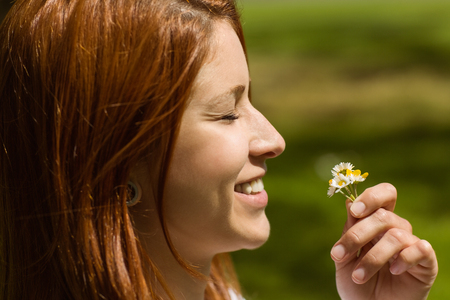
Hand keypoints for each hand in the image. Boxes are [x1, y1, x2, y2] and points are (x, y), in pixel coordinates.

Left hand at [331, 183, 437, 299]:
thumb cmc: (356, 283)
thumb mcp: (343, 258)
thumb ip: (347, 232)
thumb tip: (348, 202)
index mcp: (376, 222)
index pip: (384, 195)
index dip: (371, 197)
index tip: (354, 210)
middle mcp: (395, 229)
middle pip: (383, 215)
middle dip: (357, 235)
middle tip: (338, 255)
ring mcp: (411, 244)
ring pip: (396, 235)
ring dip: (372, 258)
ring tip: (357, 276)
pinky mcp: (426, 262)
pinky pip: (420, 248)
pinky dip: (404, 258)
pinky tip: (393, 271)